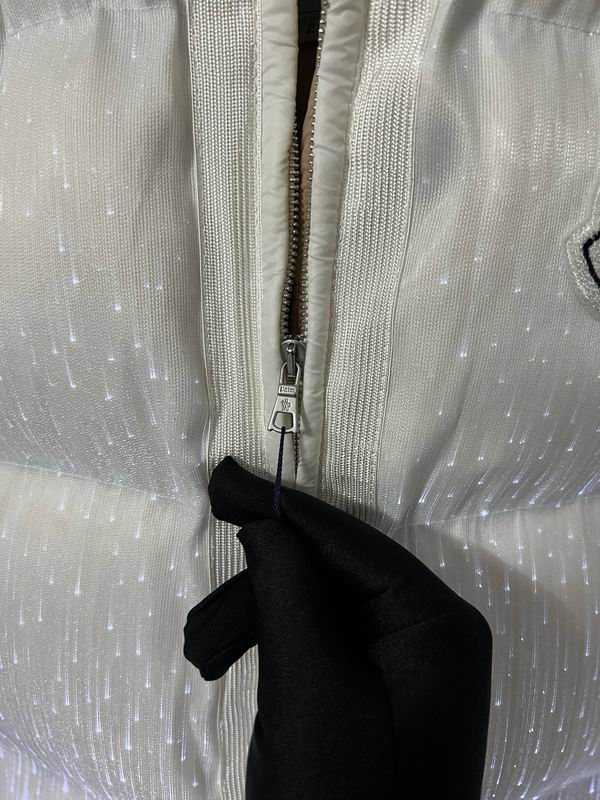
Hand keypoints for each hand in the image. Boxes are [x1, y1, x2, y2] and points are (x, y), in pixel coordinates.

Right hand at [184, 456, 492, 799]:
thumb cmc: (340, 795)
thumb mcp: (310, 685)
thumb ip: (288, 590)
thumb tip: (265, 522)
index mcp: (438, 624)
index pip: (353, 543)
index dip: (287, 510)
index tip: (227, 478)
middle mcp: (430, 633)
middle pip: (336, 574)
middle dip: (266, 577)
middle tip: (208, 563)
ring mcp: (406, 663)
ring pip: (322, 608)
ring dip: (260, 617)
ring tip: (202, 646)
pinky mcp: (378, 688)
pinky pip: (323, 642)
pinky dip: (275, 645)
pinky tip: (227, 657)